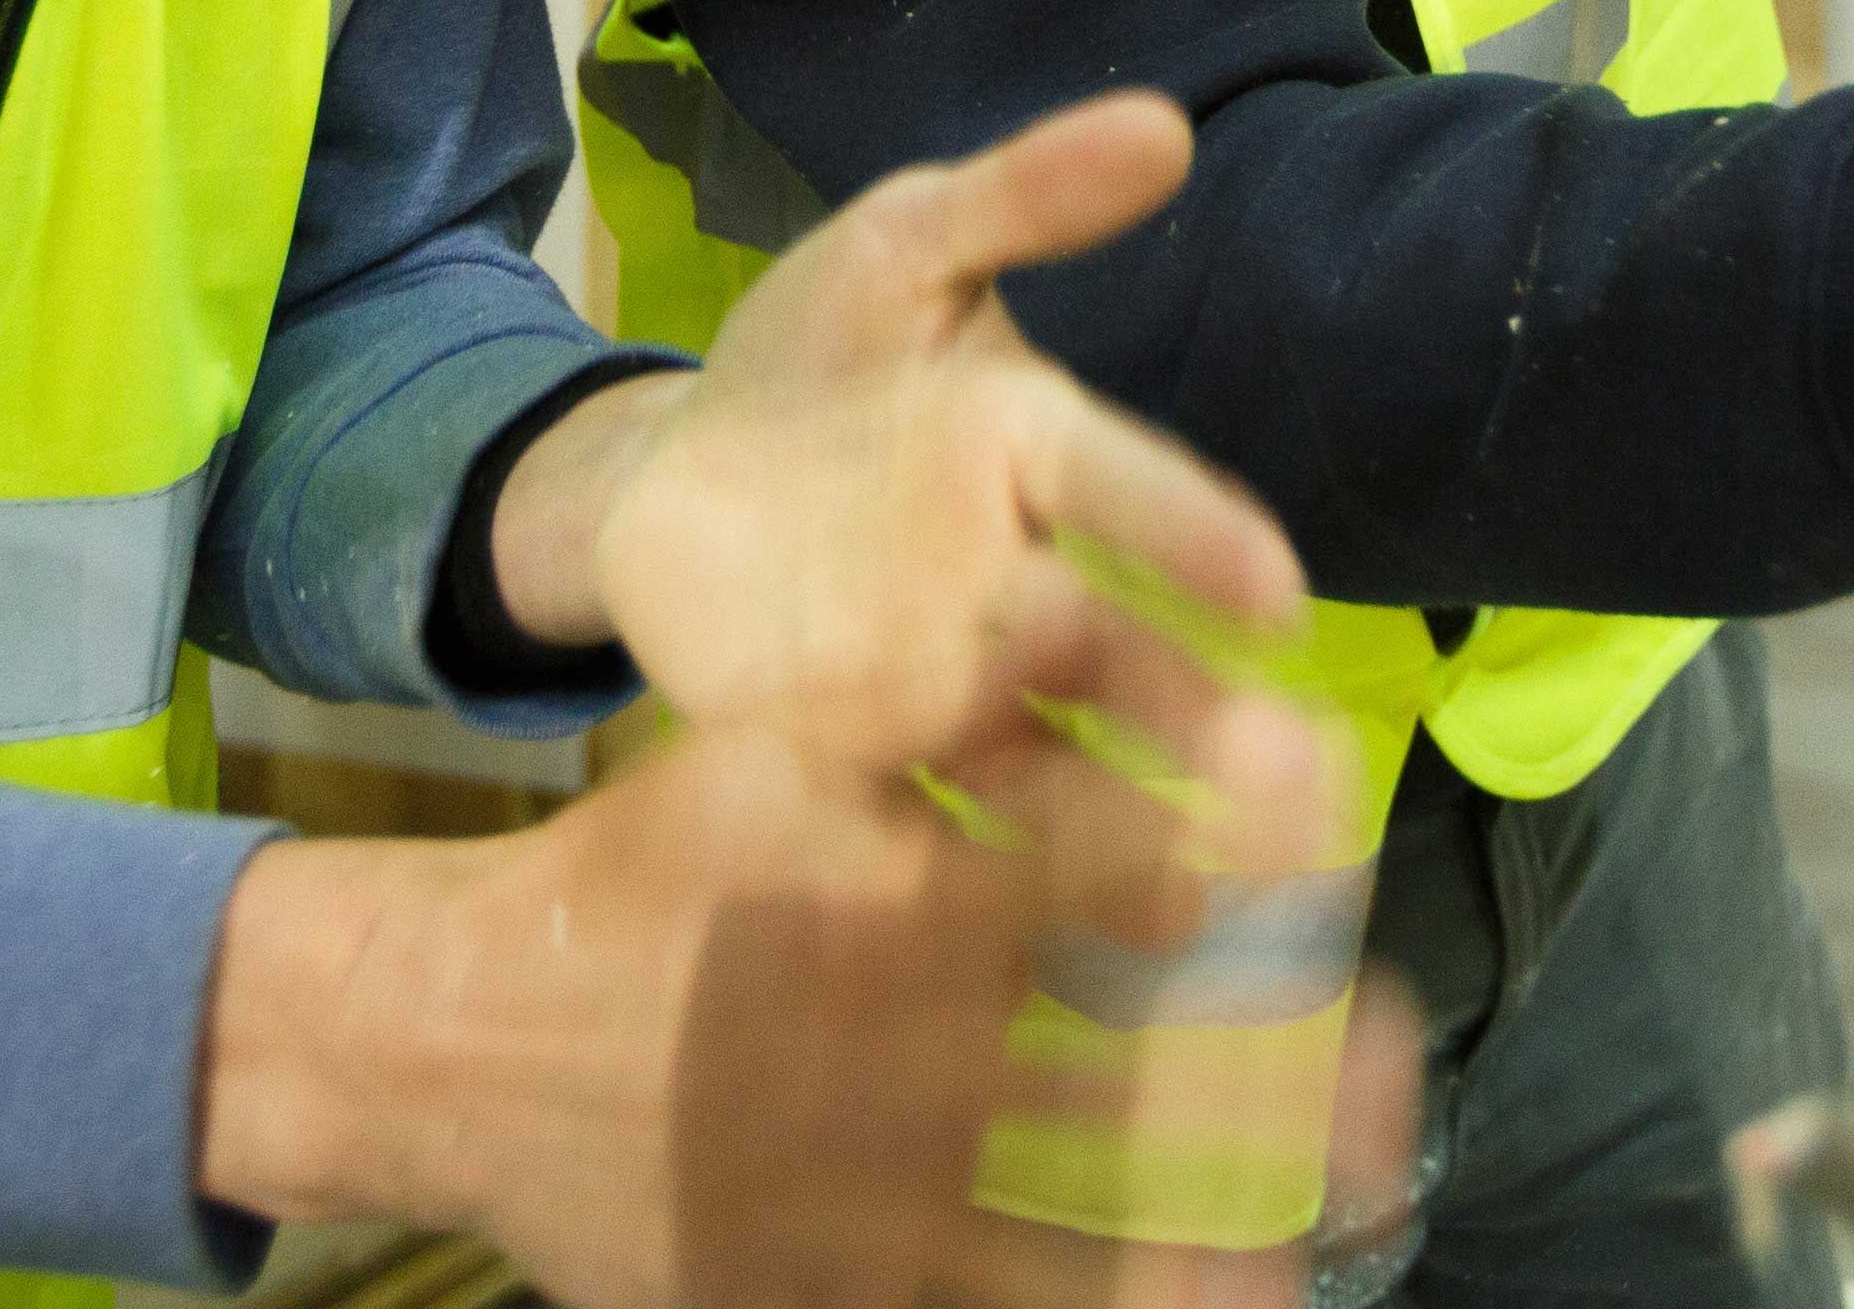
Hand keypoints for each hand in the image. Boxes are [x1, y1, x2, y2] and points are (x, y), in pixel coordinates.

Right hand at [198, 718, 1381, 1307]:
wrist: (456, 1044)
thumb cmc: (643, 869)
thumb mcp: (774, 749)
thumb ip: (932, 697)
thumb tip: (1083, 613)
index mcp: (916, 911)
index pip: (1139, 891)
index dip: (1266, 881)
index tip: (1346, 868)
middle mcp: (917, 1064)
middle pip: (1154, 1080)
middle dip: (1293, 1080)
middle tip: (1397, 1077)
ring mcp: (879, 1200)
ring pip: (1095, 1236)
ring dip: (1232, 1230)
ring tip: (1340, 1223)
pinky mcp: (835, 1291)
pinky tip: (1211, 1308)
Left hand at [492, 93, 1339, 848]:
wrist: (658, 471)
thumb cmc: (806, 351)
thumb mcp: (898, 248)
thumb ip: (1020, 199)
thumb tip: (1163, 122)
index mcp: (1037, 451)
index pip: (1138, 492)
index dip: (1202, 542)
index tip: (1276, 596)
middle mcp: (1014, 583)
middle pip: (1122, 661)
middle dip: (1202, 726)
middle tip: (1287, 790)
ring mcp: (940, 682)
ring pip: (1051, 765)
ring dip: (1122, 834)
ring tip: (1187, 905)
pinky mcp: (854, 759)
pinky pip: (923, 825)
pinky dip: (971, 882)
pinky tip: (1010, 941)